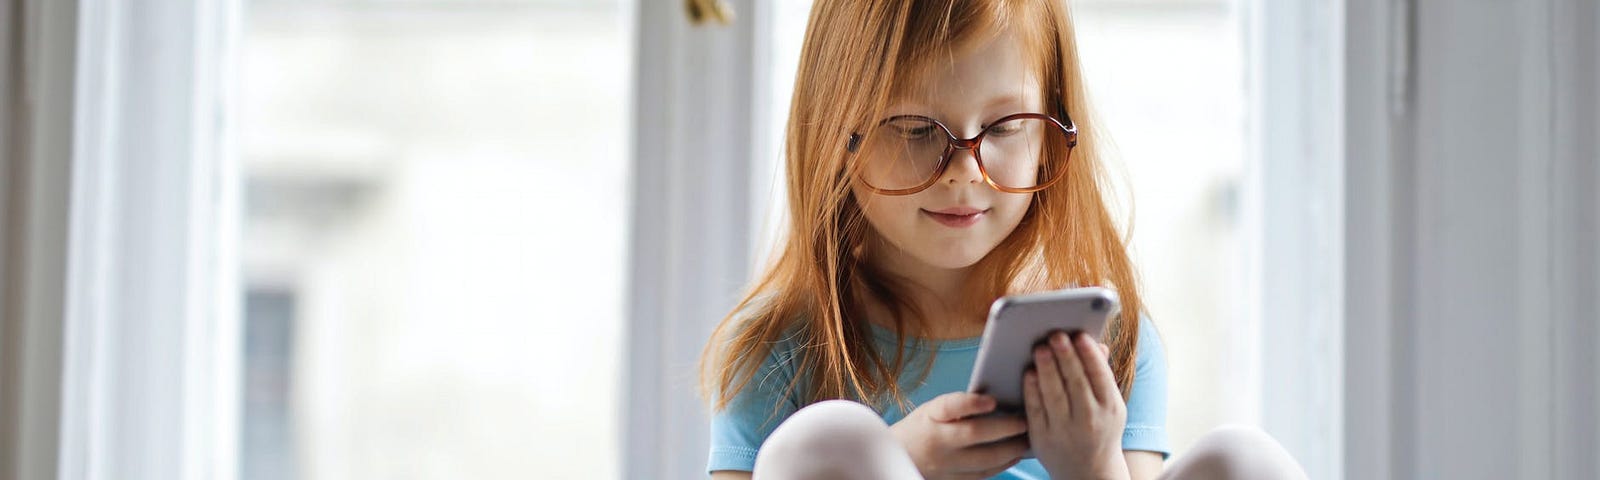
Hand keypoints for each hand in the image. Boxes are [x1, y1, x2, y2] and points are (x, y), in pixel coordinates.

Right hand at [889, 392, 1030, 479]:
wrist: (898, 458)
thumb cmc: (922, 427)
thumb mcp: (932, 410)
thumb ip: (958, 405)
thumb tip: (997, 400)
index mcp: (931, 417)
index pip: (950, 407)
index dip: (971, 402)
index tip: (992, 400)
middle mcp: (936, 441)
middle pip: (975, 434)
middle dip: (1006, 428)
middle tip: (1025, 421)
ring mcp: (944, 464)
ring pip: (984, 459)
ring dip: (1010, 449)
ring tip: (1025, 440)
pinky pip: (983, 474)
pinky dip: (1002, 465)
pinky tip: (1014, 455)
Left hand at [1023, 331, 1129, 479]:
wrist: (1089, 471)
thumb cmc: (1099, 428)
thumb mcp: (1109, 405)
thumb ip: (1102, 375)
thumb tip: (1097, 344)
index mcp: (1110, 407)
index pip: (1100, 376)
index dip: (1088, 355)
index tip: (1079, 335)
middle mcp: (1089, 420)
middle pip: (1075, 383)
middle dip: (1065, 357)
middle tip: (1055, 335)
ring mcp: (1065, 430)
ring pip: (1054, 395)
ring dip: (1047, 369)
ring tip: (1040, 348)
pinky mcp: (1043, 438)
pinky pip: (1036, 410)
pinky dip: (1032, 390)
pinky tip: (1029, 372)